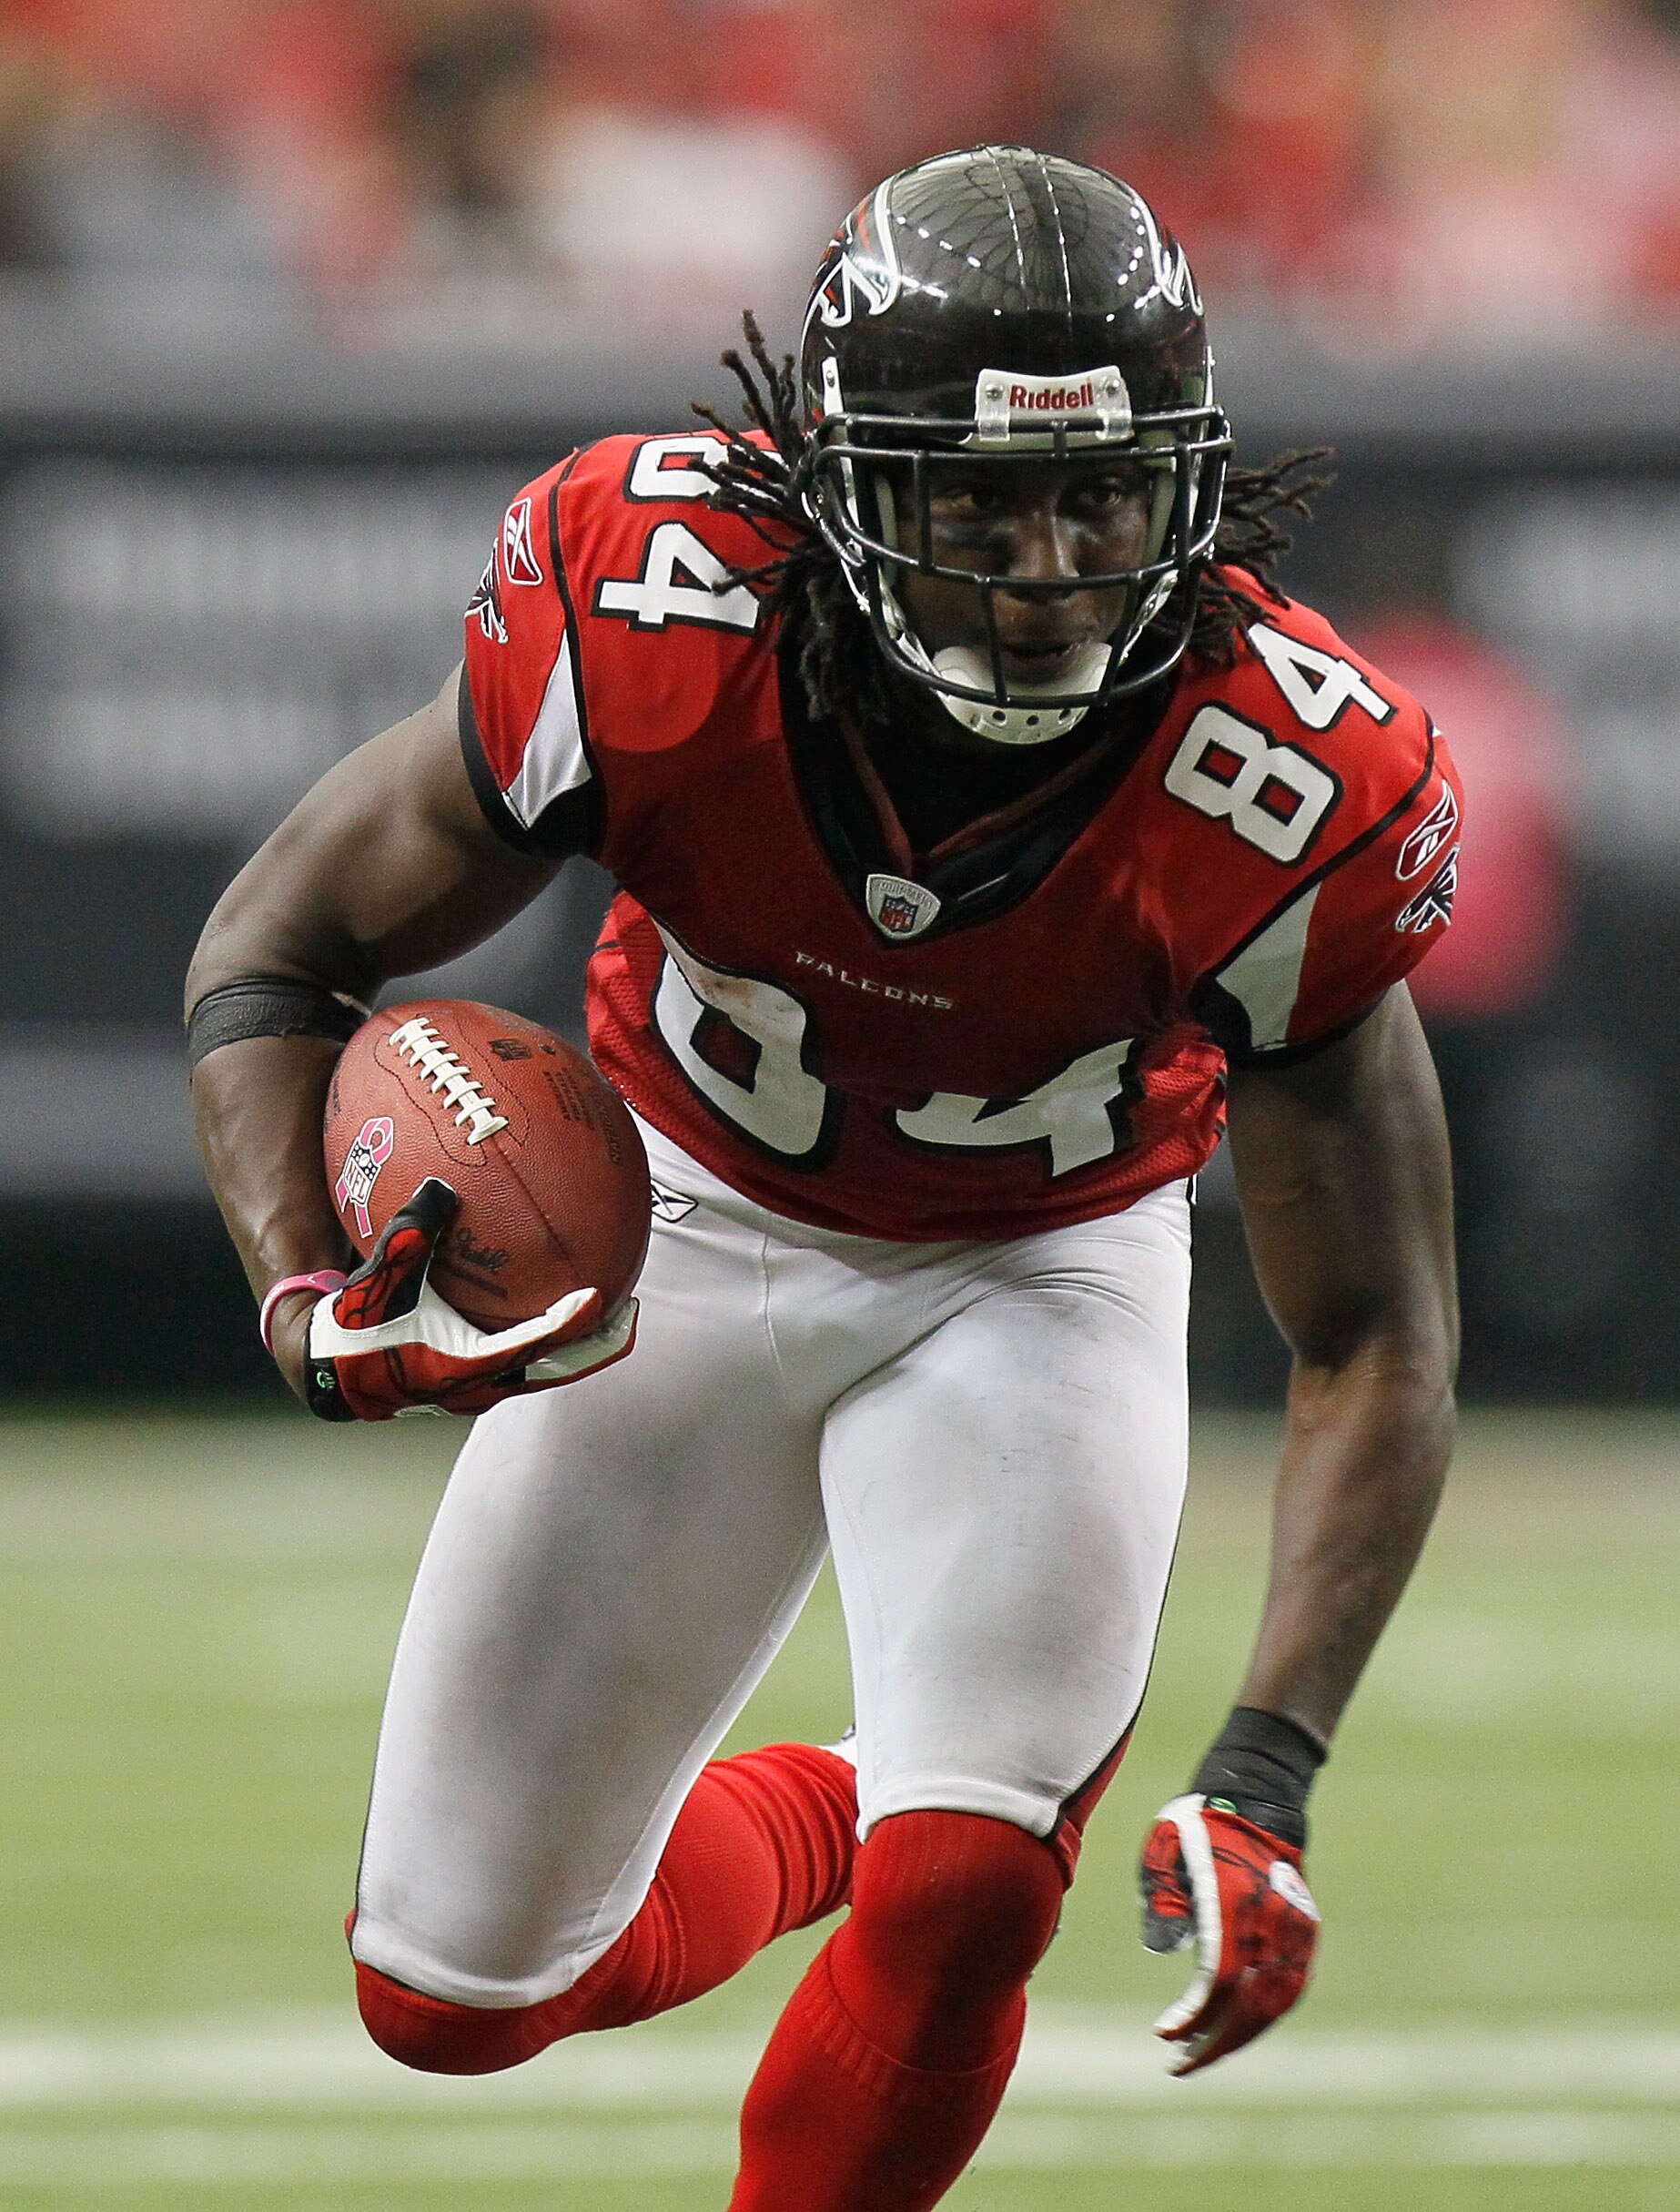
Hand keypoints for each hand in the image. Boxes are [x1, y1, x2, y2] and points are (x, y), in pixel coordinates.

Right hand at [295, 1178, 636, 1420]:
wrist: (325, 1369)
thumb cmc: (351, 1324)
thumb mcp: (376, 1278)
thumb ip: (407, 1236)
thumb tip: (439, 1189)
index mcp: (461, 1365)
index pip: (531, 1346)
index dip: (569, 1325)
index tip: (600, 1298)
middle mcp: (477, 1386)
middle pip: (554, 1368)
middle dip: (595, 1344)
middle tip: (630, 1312)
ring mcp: (477, 1390)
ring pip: (543, 1370)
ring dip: (577, 1345)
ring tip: (611, 1310)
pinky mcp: (471, 1383)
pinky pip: (524, 1362)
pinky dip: (548, 1339)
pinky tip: (559, 1305)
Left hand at [1138, 1794, 1319, 2075]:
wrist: (1258, 1795)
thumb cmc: (1198, 1825)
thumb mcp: (1163, 1852)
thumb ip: (1162, 1903)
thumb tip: (1166, 1950)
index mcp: (1231, 1902)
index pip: (1217, 1980)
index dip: (1192, 2017)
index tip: (1164, 2034)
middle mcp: (1268, 1920)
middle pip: (1248, 2004)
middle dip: (1214, 2042)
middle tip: (1181, 2065)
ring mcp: (1294, 1927)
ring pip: (1274, 2003)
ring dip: (1240, 2035)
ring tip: (1207, 2052)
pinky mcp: (1306, 1930)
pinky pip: (1290, 1987)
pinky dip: (1265, 2014)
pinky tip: (1239, 2026)